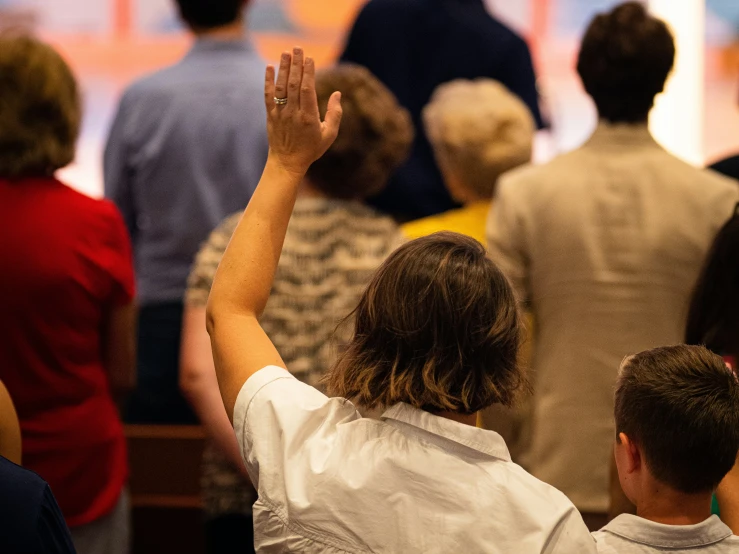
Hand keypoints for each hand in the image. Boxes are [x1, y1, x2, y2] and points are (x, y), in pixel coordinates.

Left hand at [264, 47, 342, 175]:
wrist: (287, 162)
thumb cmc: (311, 149)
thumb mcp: (329, 135)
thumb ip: (335, 114)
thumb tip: (337, 93)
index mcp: (309, 118)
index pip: (308, 90)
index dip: (308, 73)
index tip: (310, 58)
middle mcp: (293, 114)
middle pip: (294, 84)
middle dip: (296, 65)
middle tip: (298, 48)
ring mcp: (280, 114)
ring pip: (281, 87)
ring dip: (283, 68)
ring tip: (286, 53)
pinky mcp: (271, 115)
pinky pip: (268, 95)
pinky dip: (268, 81)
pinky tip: (269, 67)